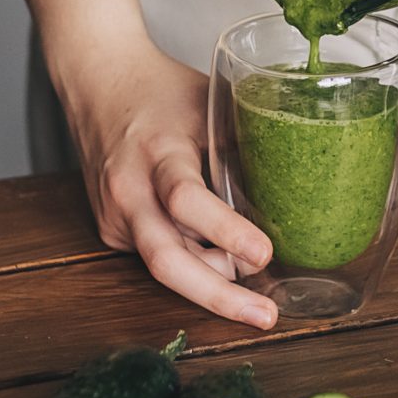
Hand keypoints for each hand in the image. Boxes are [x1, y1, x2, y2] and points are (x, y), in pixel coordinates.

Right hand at [10, 0, 278, 329]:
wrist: (96, 82)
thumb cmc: (162, 91)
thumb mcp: (210, 104)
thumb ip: (245, 146)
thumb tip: (301, 191)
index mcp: (158, 150)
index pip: (187, 199)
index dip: (226, 230)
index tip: (265, 252)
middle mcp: (128, 190)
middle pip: (167, 260)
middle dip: (218, 296)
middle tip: (266, 315)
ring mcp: (115, 216)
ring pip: (167, 267)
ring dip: (215, 282)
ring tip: (259, 291)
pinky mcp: (111, 231)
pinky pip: (159, 258)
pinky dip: (194, 264)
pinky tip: (221, 260)